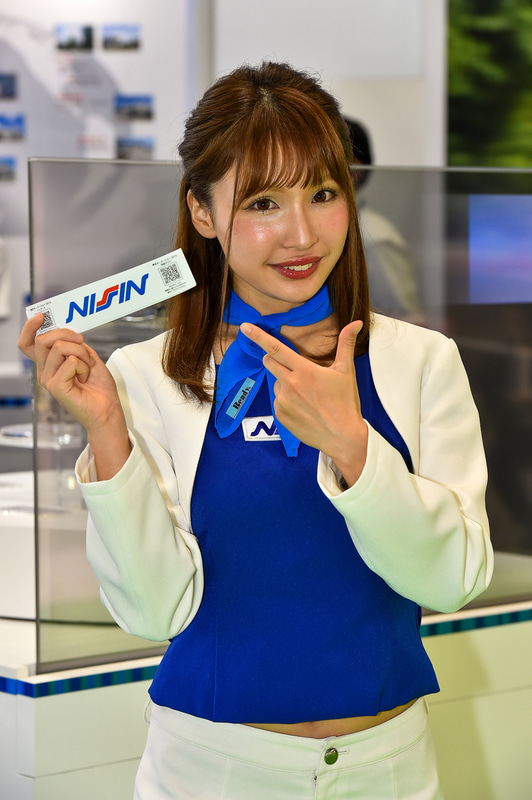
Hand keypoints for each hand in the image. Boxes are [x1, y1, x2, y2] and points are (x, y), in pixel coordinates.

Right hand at [18, 315, 130, 477]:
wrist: (107, 408)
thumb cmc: (98, 385)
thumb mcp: (87, 356)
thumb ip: (73, 344)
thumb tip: (68, 333)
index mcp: (49, 364)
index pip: (28, 344)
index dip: (30, 328)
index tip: (41, 316)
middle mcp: (44, 371)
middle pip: (44, 340)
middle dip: (67, 334)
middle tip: (83, 342)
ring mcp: (48, 379)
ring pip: (60, 347)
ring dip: (81, 352)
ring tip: (88, 366)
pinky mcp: (56, 386)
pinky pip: (70, 361)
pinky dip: (84, 365)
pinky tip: (86, 377)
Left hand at [240, 320, 367, 485]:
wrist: (342, 437)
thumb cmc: (345, 403)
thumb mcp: (346, 371)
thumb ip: (346, 343)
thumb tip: (356, 322)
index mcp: (304, 371)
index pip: (275, 349)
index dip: (259, 336)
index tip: (245, 327)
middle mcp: (289, 384)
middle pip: (269, 362)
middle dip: (273, 359)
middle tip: (293, 368)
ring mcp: (283, 401)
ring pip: (276, 383)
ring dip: (285, 383)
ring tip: (307, 395)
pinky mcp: (280, 415)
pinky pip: (278, 401)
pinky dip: (287, 400)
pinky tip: (303, 407)